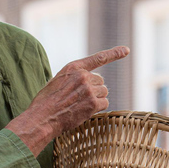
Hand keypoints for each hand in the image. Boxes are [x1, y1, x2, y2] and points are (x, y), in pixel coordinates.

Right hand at [8, 46, 129, 154]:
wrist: (42, 117)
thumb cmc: (46, 102)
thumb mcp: (58, 80)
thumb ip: (74, 77)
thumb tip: (89, 81)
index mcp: (74, 67)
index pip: (98, 58)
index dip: (114, 53)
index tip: (126, 50)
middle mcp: (83, 76)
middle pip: (101, 82)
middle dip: (94, 90)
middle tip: (79, 99)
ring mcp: (89, 89)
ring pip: (104, 93)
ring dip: (96, 100)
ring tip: (79, 105)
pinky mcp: (93, 103)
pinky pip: (105, 104)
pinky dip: (98, 108)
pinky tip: (84, 111)